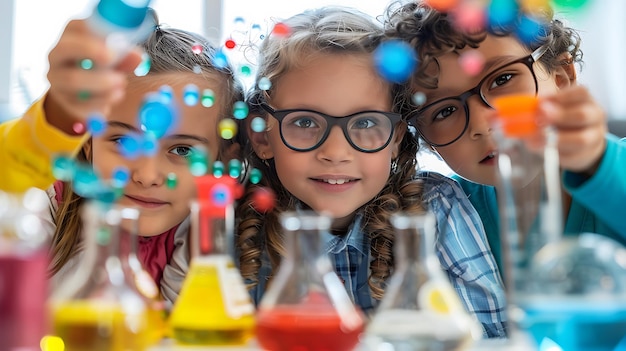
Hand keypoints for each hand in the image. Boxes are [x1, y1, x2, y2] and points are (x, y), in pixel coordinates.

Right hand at [44, 19, 142, 133]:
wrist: (89, 92)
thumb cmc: (102, 65)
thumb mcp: (114, 56)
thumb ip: (125, 55)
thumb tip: (138, 56)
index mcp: (70, 36)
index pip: (74, 26)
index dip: (93, 30)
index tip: (112, 37)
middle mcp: (57, 55)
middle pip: (64, 49)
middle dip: (90, 50)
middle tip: (112, 57)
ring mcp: (57, 79)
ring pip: (72, 79)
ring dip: (100, 81)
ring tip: (122, 82)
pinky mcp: (65, 101)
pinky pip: (79, 103)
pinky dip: (101, 100)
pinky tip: (116, 96)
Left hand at [538, 85, 606, 174]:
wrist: (583, 143)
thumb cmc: (564, 120)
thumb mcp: (557, 108)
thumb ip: (544, 107)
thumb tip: (525, 108)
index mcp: (587, 100)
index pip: (581, 93)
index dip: (560, 97)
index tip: (541, 102)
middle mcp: (595, 116)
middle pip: (582, 115)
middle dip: (559, 117)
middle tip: (539, 118)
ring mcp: (594, 137)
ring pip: (580, 139)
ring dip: (555, 139)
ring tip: (535, 139)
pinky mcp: (585, 155)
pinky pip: (571, 156)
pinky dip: (554, 153)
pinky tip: (540, 149)